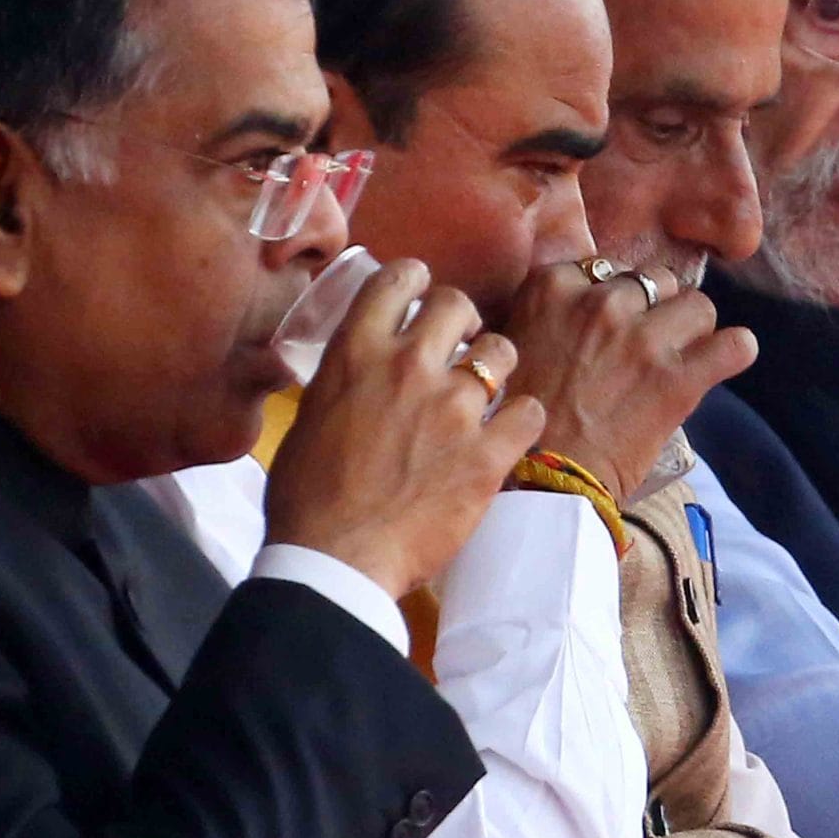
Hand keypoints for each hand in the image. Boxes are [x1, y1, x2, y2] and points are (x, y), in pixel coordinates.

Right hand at [266, 258, 543, 595]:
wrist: (336, 558)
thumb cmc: (308, 499)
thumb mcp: (308, 421)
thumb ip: (341, 384)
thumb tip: (351, 373)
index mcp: (356, 355)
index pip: (396, 280)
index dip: (416, 279)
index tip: (424, 290)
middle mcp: (407, 367)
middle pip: (457, 305)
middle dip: (465, 318)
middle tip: (465, 341)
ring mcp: (453, 408)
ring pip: (502, 351)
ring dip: (499, 367)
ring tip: (492, 390)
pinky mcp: (488, 451)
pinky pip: (531, 410)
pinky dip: (525, 419)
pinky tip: (513, 434)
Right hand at [499, 261, 755, 501]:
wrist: (535, 479)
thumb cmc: (518, 419)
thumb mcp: (517, 342)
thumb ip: (552, 313)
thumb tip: (589, 303)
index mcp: (552, 287)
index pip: (609, 269)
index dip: (618, 299)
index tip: (612, 327)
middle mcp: (600, 301)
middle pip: (656, 281)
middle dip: (657, 310)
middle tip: (646, 347)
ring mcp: (642, 338)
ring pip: (698, 305)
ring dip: (693, 330)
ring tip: (681, 358)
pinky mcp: (677, 378)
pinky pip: (734, 346)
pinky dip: (735, 352)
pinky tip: (725, 362)